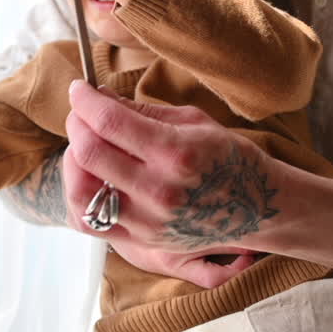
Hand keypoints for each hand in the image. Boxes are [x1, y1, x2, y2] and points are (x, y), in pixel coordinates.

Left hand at [62, 81, 283, 254]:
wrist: (258, 209)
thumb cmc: (229, 158)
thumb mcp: (193, 121)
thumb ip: (142, 110)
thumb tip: (99, 96)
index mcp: (175, 152)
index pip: (109, 121)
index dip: (84, 99)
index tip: (79, 88)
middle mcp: (159, 190)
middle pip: (90, 152)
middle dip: (76, 122)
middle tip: (81, 112)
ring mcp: (148, 221)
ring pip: (81, 190)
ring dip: (74, 160)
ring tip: (84, 144)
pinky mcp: (142, 243)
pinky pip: (91, 221)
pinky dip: (81, 194)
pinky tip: (90, 176)